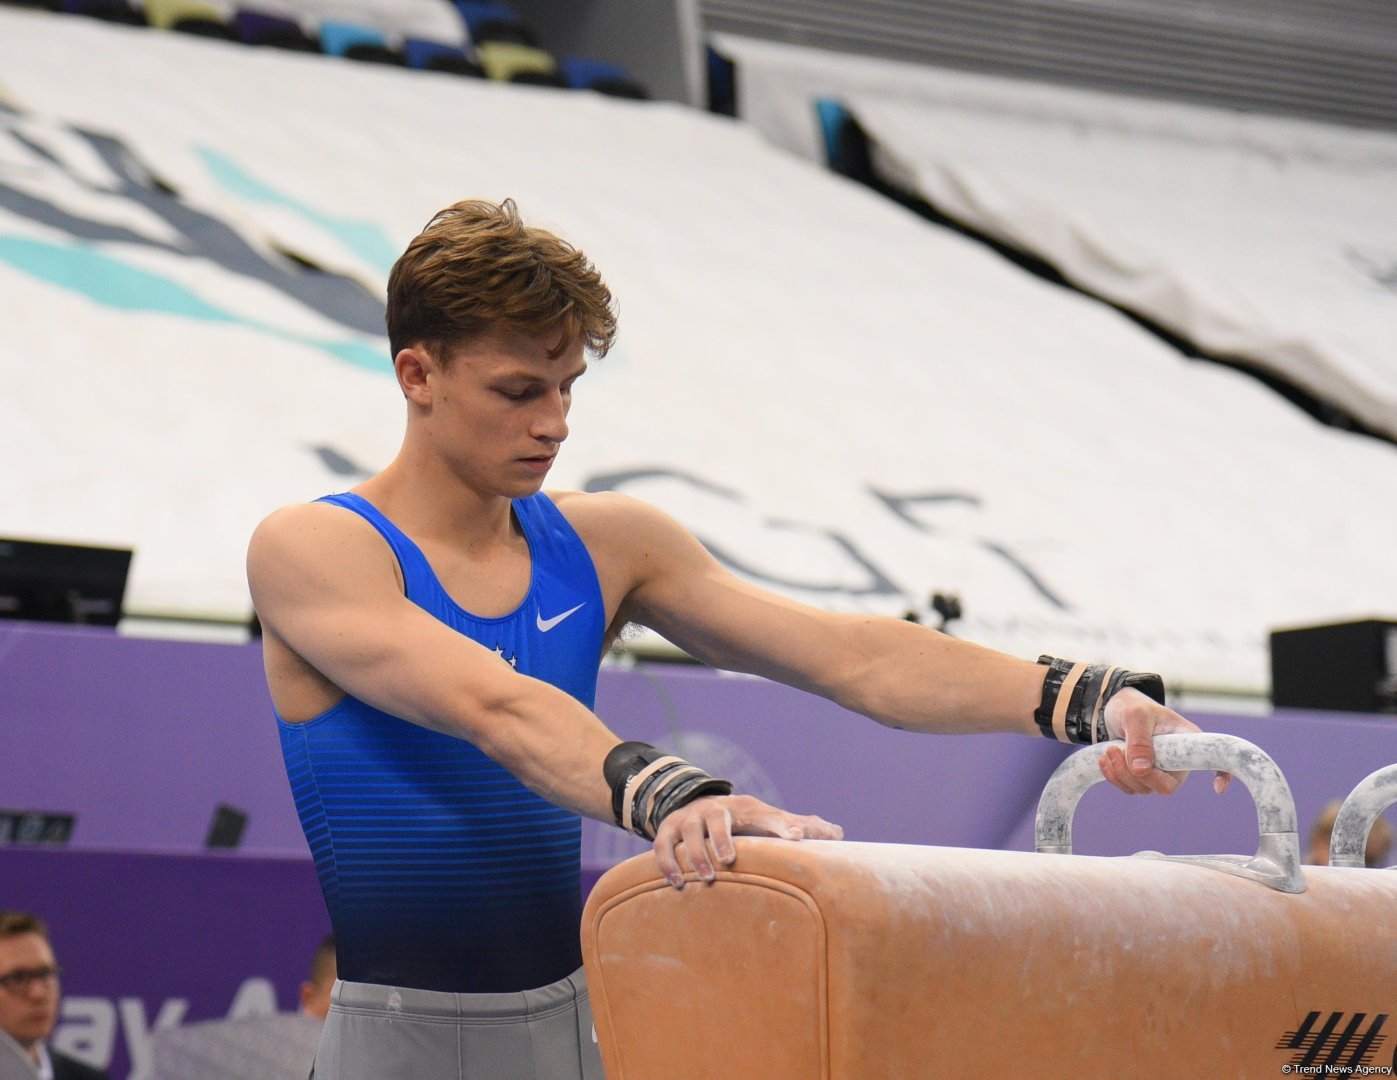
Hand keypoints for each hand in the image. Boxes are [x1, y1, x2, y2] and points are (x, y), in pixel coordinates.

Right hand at [651, 794, 842, 888]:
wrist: (695, 802)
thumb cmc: (742, 821)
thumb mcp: (767, 819)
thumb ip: (799, 826)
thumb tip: (838, 833)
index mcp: (746, 808)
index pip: (766, 815)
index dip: (782, 825)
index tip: (795, 838)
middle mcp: (716, 810)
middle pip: (719, 818)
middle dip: (722, 838)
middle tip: (729, 860)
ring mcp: (689, 819)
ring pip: (689, 832)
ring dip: (696, 854)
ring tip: (707, 877)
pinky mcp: (667, 830)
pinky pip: (663, 846)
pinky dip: (668, 864)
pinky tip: (678, 883)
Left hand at [1100, 688, 1232, 795]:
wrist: (1112, 708)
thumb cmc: (1131, 706)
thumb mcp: (1135, 716)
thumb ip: (1139, 741)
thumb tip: (1142, 771)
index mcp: (1186, 741)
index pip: (1211, 761)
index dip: (1221, 775)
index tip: (1218, 789)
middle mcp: (1177, 760)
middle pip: (1166, 786)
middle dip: (1138, 775)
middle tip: (1115, 751)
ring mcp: (1160, 770)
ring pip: (1143, 788)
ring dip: (1121, 773)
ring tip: (1109, 750)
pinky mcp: (1142, 776)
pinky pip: (1129, 788)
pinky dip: (1114, 776)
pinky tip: (1104, 759)